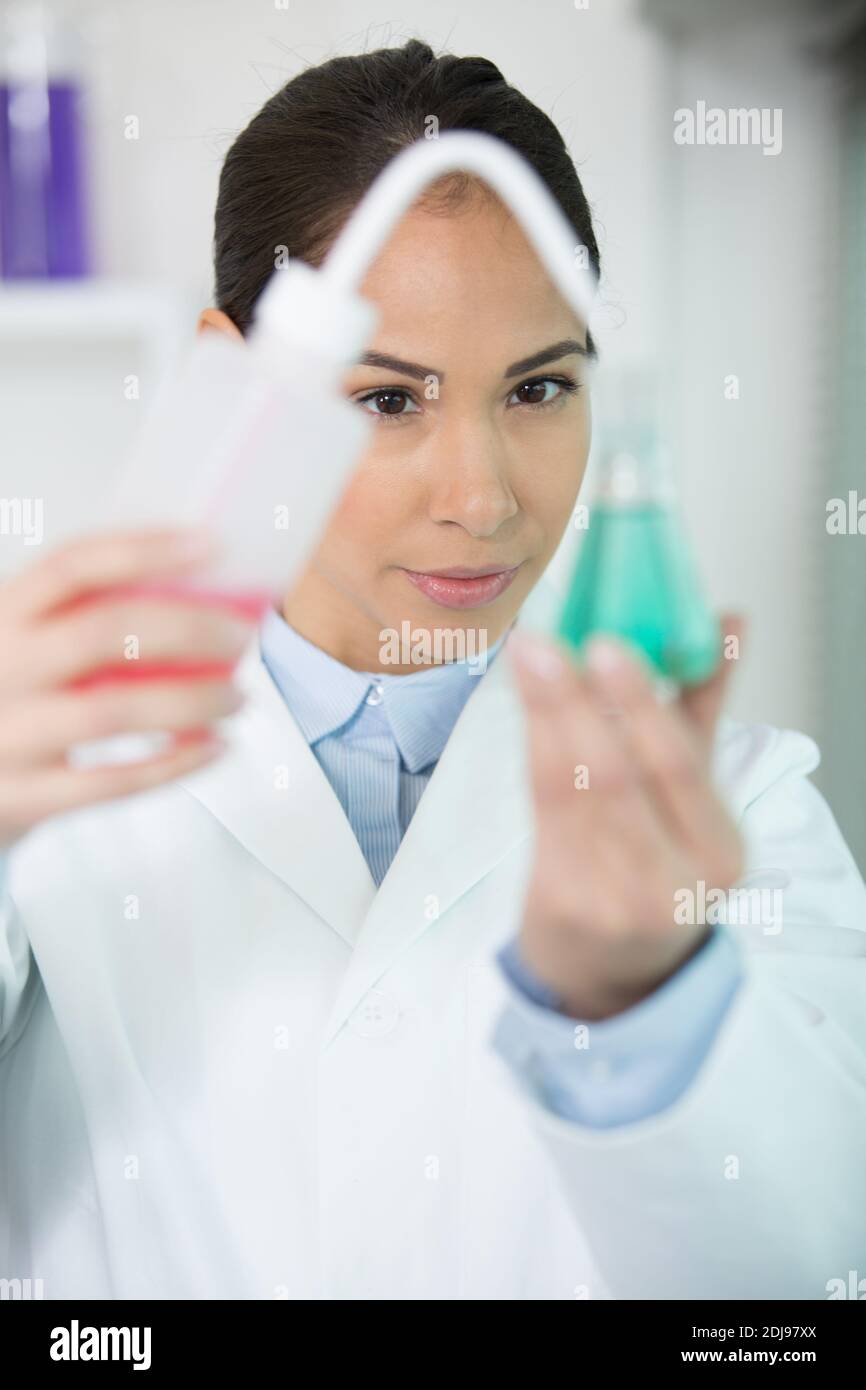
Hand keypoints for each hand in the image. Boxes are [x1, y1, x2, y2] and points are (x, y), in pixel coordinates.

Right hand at [0, 528, 257, 850]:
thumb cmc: (17, 698)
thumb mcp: (31, 643)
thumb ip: (90, 619)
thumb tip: (206, 597)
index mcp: (3, 614)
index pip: (71, 566)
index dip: (142, 550)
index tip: (209, 545)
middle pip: (100, 634)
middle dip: (186, 630)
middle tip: (240, 636)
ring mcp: (7, 735)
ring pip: (113, 712)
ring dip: (192, 702)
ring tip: (237, 697)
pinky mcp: (25, 796)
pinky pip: (115, 781)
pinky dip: (176, 763)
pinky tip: (215, 747)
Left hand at [507, 618, 745, 1020]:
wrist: (615, 971)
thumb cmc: (657, 864)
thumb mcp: (691, 796)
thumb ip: (703, 709)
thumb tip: (730, 622)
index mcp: (719, 852)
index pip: (679, 768)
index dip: (640, 705)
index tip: (606, 645)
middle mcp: (672, 883)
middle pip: (617, 778)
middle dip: (576, 704)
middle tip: (546, 644)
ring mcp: (612, 901)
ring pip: (570, 792)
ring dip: (543, 716)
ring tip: (527, 657)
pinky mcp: (561, 906)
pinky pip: (542, 814)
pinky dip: (532, 751)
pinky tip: (525, 707)